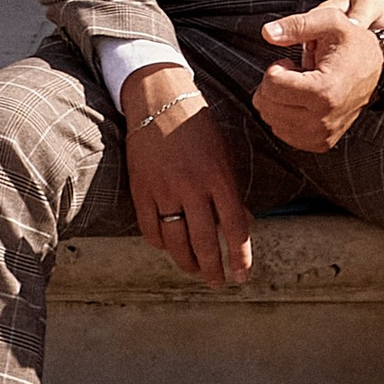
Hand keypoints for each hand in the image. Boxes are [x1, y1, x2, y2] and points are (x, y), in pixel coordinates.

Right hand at [122, 68, 252, 286]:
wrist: (160, 101)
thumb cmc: (198, 128)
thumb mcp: (223, 155)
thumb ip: (231, 191)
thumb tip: (242, 225)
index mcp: (218, 176)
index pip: (234, 226)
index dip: (239, 256)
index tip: (241, 276)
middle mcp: (192, 186)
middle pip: (204, 241)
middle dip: (213, 269)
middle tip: (218, 283)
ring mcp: (164, 189)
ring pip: (176, 241)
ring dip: (187, 263)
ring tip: (195, 270)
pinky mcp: (141, 190)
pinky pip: (150, 229)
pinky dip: (161, 244)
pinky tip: (169, 247)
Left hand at [254, 0, 383, 151]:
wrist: (376, 69)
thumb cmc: (353, 45)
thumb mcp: (330, 22)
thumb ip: (297, 25)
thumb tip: (267, 33)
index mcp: (325, 90)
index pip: (272, 85)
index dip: (275, 68)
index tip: (289, 63)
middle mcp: (324, 118)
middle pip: (268, 106)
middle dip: (272, 86)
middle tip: (292, 75)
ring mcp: (323, 134)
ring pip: (272, 122)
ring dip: (278, 102)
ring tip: (298, 87)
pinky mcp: (322, 143)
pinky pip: (284, 134)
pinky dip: (285, 117)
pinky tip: (301, 102)